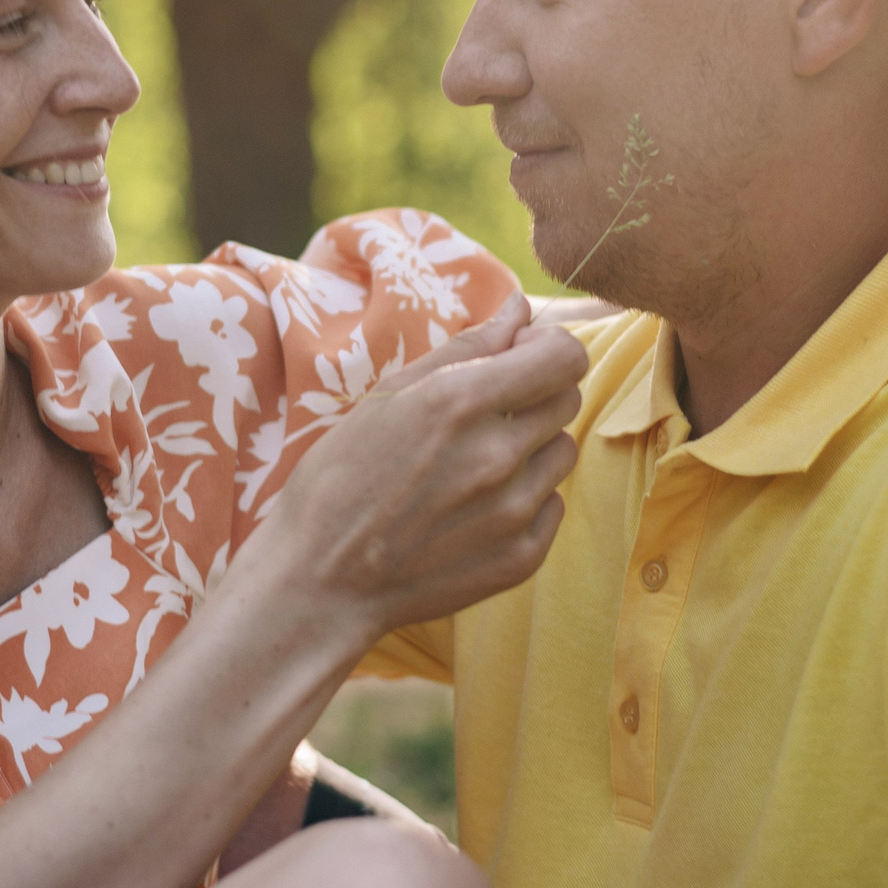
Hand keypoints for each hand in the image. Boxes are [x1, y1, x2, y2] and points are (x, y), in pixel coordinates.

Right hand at [254, 294, 586, 643]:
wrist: (320, 579)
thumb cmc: (342, 476)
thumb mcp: (391, 395)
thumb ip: (467, 346)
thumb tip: (521, 308)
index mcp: (460, 401)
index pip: (565, 354)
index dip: (547, 348)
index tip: (519, 357)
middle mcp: (497, 455)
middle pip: (566, 399)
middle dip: (534, 394)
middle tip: (484, 414)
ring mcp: (513, 512)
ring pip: (563, 452)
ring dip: (532, 448)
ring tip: (474, 464)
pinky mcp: (522, 557)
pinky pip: (552, 505)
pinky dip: (525, 500)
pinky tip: (474, 508)